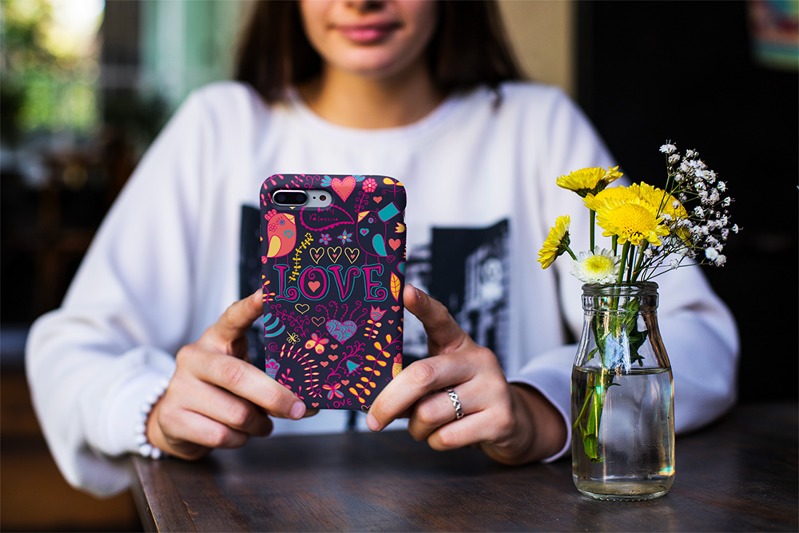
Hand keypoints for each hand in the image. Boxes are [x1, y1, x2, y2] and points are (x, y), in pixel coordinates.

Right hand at [146, 290, 307, 459]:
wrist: (173, 419)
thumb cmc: (221, 392)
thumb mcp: (243, 375)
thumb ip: (271, 381)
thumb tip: (311, 402)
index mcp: (216, 339)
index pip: (232, 317)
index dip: (250, 306)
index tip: (268, 293)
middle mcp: (194, 358)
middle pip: (238, 375)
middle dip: (274, 396)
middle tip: (299, 408)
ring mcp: (179, 387)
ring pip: (235, 413)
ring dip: (258, 424)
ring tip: (261, 424)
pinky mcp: (171, 417)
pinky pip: (220, 435)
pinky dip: (239, 440)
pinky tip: (238, 434)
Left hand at [366, 285, 565, 463]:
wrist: (512, 423)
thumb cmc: (462, 397)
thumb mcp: (443, 378)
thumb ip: (415, 381)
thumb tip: (374, 399)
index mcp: (458, 344)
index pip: (440, 318)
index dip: (422, 304)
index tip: (404, 290)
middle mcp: (478, 360)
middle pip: (422, 375)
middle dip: (390, 401)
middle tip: (373, 419)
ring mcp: (493, 388)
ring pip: (430, 413)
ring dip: (416, 428)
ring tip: (424, 426)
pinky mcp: (500, 419)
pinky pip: (446, 436)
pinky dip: (435, 442)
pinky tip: (445, 435)